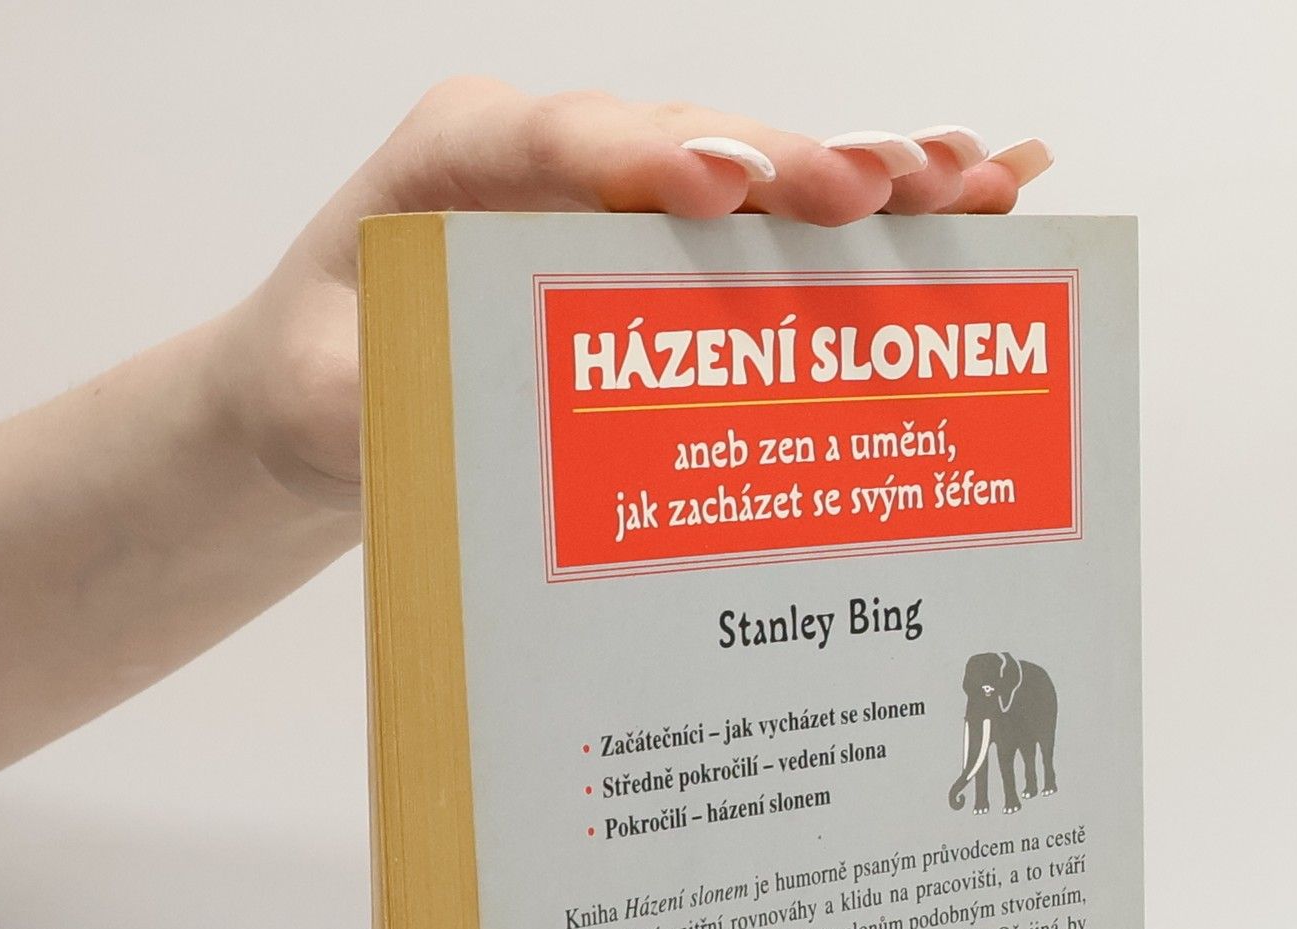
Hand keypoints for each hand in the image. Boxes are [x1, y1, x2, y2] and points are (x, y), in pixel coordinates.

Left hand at [217, 78, 1054, 504]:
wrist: (324, 389)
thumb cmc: (323, 380)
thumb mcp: (322, 399)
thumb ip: (387, 395)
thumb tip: (478, 420)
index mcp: (461, 157)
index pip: (563, 140)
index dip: (651, 156)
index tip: (724, 183)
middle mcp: (560, 157)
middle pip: (695, 142)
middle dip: (796, 167)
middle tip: (887, 187)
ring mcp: (625, 195)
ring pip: (758, 176)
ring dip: (867, 182)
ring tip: (974, 182)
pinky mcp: (668, 247)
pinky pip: (775, 225)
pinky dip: (870, 216)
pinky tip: (974, 202)